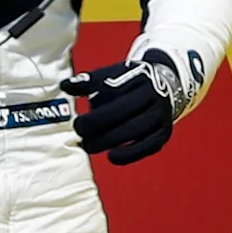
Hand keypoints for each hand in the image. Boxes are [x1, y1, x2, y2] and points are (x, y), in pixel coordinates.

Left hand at [63, 55, 182, 164]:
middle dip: (97, 123)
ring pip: (136, 129)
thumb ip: (89, 81)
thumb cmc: (129, 83)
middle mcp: (152, 95)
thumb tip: (65, 86)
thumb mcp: (112, 74)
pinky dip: (131, 153)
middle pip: (124, 110)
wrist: (166, 85)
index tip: (74, 110)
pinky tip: (112, 157)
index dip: (92, 96)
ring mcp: (160, 114)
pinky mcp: (163, 132)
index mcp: (138, 78)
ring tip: (88, 146)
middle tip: (79, 131)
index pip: (114, 87)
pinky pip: (149, 145)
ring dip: (109, 140)